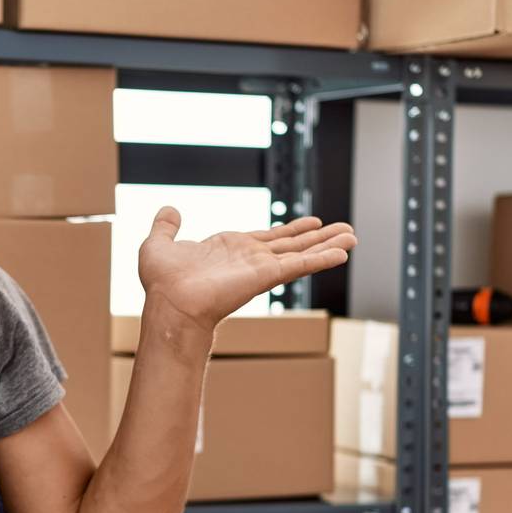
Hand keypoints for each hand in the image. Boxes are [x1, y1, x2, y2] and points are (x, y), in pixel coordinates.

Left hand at [137, 210, 355, 337]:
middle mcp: (250, 259)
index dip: (292, 230)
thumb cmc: (161, 282)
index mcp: (231, 250)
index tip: (312, 222)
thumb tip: (169, 209)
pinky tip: (343, 252)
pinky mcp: (266, 275)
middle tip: (345, 230)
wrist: (168, 302)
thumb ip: (165, 226)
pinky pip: (299, 265)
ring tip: (353, 237)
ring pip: (302, 253)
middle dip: (319, 237)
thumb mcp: (158, 244)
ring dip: (328, 245)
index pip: (269, 238)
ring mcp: (260, 268)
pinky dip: (322, 258)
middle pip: (293, 244)